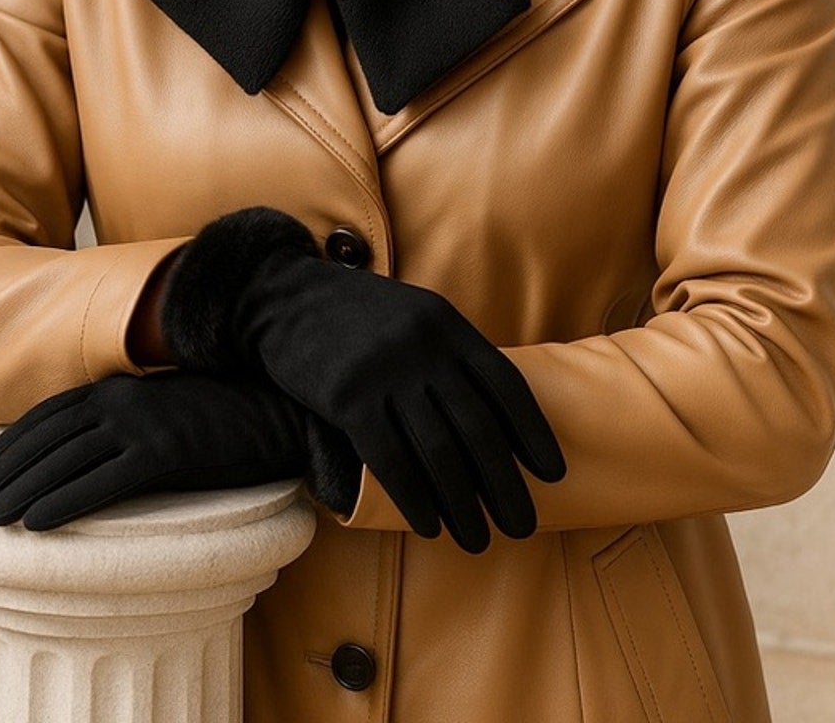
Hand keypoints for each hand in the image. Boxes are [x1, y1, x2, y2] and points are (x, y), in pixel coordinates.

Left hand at [0, 368, 356, 530]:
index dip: (6, 448)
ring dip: (21, 489)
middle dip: (1, 472)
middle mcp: (120, 399)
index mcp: (116, 386)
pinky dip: (64, 500)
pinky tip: (38, 522)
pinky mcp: (164, 451)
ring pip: (64, 459)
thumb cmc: (217, 415)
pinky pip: (102, 480)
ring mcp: (142, 423)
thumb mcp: (158, 407)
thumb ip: (119, 419)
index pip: (44, 417)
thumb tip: (77, 453)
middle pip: (44, 438)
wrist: (274, 411)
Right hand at [158, 208, 565, 552]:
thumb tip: (494, 413)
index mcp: (446, 324)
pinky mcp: (348, 397)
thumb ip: (450, 353)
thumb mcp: (414, 314)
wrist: (283, 296)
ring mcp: (385, 371)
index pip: (503, 385)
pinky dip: (415, 499)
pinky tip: (430, 526)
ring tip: (478, 538)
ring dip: (464, 504)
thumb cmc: (355, 315)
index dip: (531, 432)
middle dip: (505, 484)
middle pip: (477, 428)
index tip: (551, 473)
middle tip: (522, 524)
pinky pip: (391, 459)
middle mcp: (423, 346)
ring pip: (438, 451)